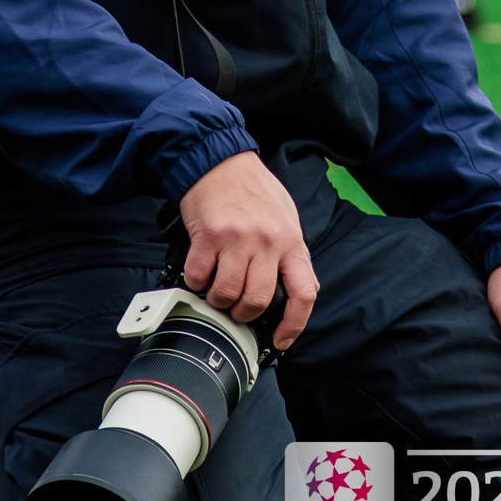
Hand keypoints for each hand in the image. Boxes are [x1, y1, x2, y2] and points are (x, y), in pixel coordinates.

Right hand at [177, 151, 316, 350]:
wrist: (218, 160)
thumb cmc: (252, 189)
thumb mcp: (286, 217)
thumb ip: (290, 253)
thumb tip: (298, 288)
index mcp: (291, 240)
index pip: (304, 292)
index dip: (294, 325)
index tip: (280, 340)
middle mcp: (267, 241)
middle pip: (258, 301)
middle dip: (244, 314)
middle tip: (236, 307)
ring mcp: (237, 239)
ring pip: (227, 294)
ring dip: (217, 300)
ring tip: (215, 288)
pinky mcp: (208, 236)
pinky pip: (199, 277)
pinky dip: (195, 281)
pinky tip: (200, 269)